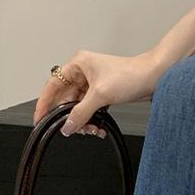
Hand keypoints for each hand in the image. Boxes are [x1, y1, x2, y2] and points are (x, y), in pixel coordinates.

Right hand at [33, 50, 162, 136]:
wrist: (154, 78)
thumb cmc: (131, 75)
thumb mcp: (101, 95)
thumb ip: (81, 112)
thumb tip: (67, 126)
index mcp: (77, 64)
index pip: (53, 85)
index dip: (45, 103)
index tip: (40, 118)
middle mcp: (83, 73)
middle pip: (67, 100)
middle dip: (72, 117)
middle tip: (78, 130)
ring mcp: (93, 84)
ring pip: (80, 107)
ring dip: (85, 121)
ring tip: (93, 130)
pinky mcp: (104, 93)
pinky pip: (91, 110)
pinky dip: (94, 120)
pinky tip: (100, 128)